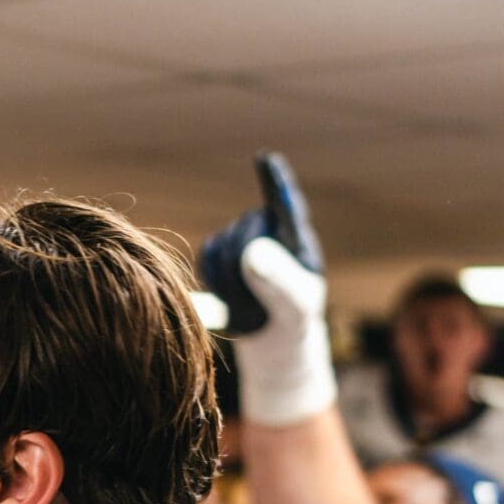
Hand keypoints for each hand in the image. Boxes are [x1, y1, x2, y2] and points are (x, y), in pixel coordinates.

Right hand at [199, 153, 335, 426]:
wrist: (273, 345)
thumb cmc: (295, 326)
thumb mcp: (295, 309)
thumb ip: (279, 281)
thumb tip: (251, 253)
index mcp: (297, 238)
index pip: (286, 204)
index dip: (275, 181)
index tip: (266, 158)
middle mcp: (270, 232)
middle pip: (241, 232)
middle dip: (242, 269)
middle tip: (257, 302)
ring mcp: (245, 241)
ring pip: (219, 246)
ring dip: (228, 281)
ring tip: (250, 304)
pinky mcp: (223, 255)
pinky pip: (206, 258)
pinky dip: (214, 282)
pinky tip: (233, 298)